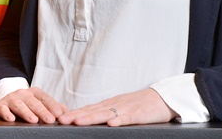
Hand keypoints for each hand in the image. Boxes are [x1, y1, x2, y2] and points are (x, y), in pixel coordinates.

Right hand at [0, 87, 65, 123]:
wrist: (4, 101)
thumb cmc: (26, 105)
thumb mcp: (39, 104)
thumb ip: (53, 108)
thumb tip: (67, 113)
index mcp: (34, 93)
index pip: (45, 98)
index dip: (52, 106)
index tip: (59, 114)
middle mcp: (23, 94)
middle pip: (33, 102)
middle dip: (42, 111)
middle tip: (50, 120)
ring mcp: (11, 99)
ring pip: (19, 104)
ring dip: (26, 112)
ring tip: (33, 120)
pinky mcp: (0, 105)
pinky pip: (2, 108)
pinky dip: (6, 113)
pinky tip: (11, 118)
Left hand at [57, 88, 175, 126]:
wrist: (162, 98)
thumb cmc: (140, 105)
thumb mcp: (120, 108)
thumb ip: (105, 113)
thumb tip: (89, 120)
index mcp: (109, 105)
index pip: (87, 109)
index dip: (73, 114)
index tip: (59, 118)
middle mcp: (114, 105)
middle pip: (92, 111)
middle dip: (76, 116)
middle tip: (60, 120)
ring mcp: (125, 109)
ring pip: (105, 113)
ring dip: (90, 118)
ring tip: (77, 122)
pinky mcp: (138, 114)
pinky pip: (127, 117)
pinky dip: (118, 120)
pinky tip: (110, 124)